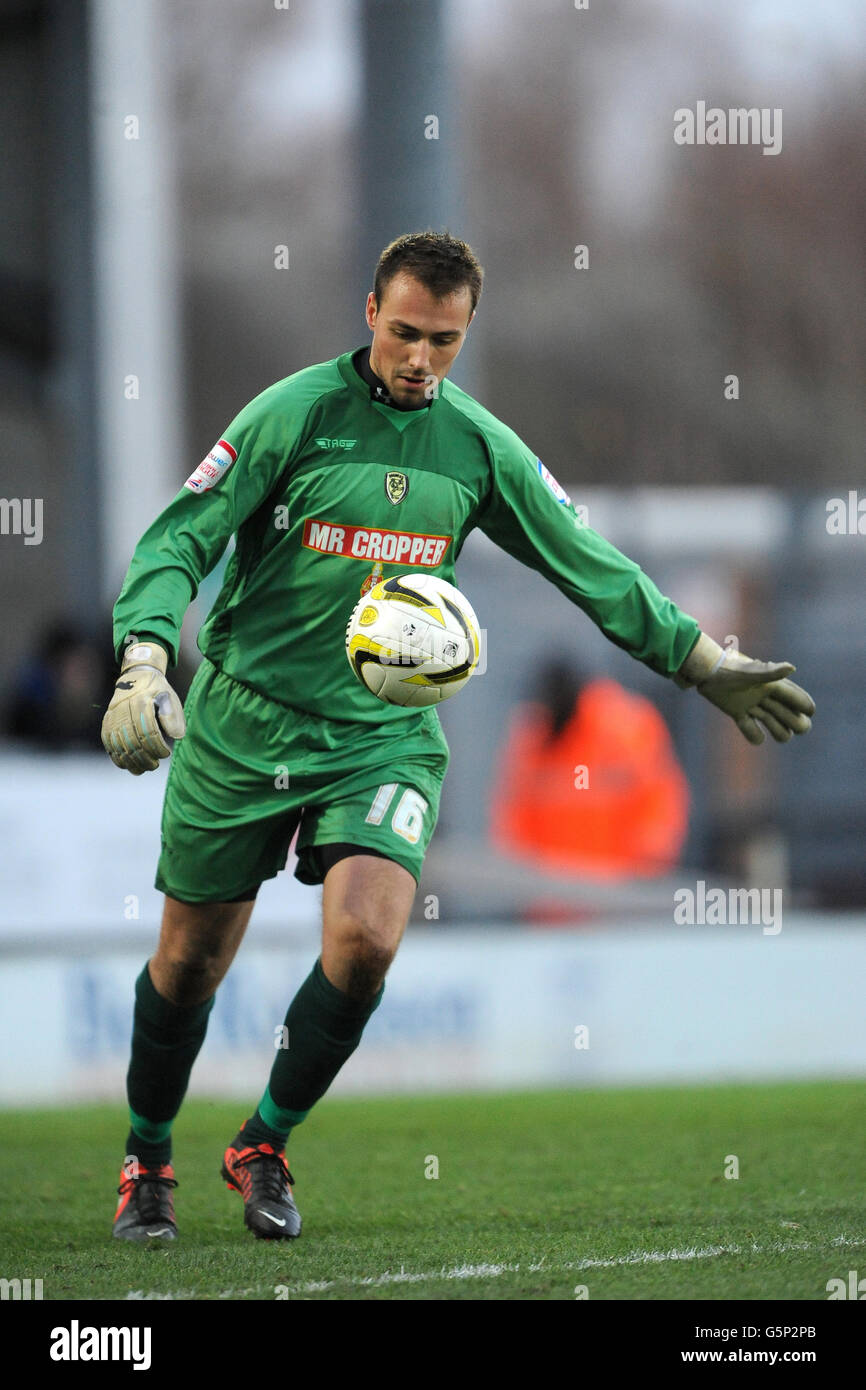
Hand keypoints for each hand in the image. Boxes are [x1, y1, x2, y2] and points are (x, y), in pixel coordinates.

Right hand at [101, 640, 185, 773]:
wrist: (136, 676)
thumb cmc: (157, 691)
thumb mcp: (169, 697)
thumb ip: (173, 716)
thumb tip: (177, 736)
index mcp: (141, 702)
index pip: (148, 732)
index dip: (158, 747)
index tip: (166, 753)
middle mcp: (123, 710)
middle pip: (133, 742)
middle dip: (146, 758)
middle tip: (156, 764)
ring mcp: (112, 717)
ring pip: (119, 746)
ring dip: (132, 761)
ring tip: (144, 768)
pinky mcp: (106, 723)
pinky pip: (109, 744)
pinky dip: (118, 758)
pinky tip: (128, 766)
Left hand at [677, 633, 814, 745]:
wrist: (705, 671)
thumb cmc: (728, 670)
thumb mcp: (750, 673)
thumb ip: (770, 673)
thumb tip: (792, 668)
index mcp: (772, 685)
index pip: (795, 697)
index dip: (804, 705)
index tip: (810, 712)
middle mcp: (765, 696)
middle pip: (789, 715)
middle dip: (794, 721)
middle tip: (796, 728)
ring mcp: (752, 705)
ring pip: (773, 724)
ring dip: (777, 730)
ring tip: (776, 731)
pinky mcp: (738, 711)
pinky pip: (750, 728)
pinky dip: (753, 734)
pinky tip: (755, 734)